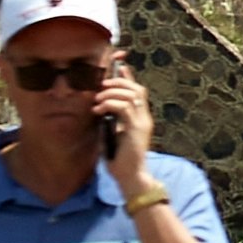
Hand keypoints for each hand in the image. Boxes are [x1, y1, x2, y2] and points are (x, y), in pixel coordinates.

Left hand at [99, 55, 157, 194]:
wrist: (131, 175)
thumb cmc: (119, 158)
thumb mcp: (113, 133)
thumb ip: (111, 119)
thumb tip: (100, 106)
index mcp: (140, 117)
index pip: (138, 90)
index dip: (128, 77)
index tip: (118, 66)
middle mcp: (144, 117)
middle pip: (137, 88)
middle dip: (118, 82)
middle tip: (101, 85)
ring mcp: (142, 122)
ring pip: (131, 95)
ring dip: (111, 93)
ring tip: (98, 100)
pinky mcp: (136, 128)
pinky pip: (124, 107)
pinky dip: (110, 104)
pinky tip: (99, 109)